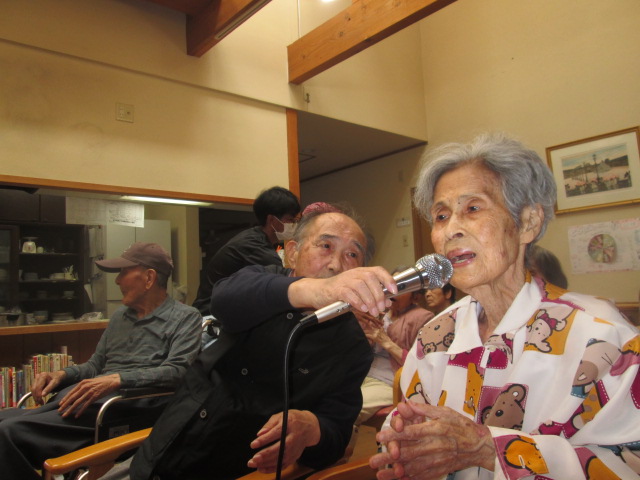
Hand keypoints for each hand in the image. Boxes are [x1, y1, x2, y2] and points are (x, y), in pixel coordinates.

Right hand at [32, 370, 66, 404]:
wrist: (58, 375)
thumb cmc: (57, 379)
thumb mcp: (55, 383)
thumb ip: (49, 388)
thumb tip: (42, 395)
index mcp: (43, 376)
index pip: (38, 387)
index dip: (38, 395)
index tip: (41, 401)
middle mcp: (38, 376)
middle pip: (34, 389)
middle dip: (36, 397)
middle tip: (40, 403)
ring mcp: (36, 379)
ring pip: (33, 390)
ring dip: (35, 397)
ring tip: (40, 403)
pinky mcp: (35, 382)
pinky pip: (33, 390)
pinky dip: (35, 395)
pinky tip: (38, 400)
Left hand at [57, 373, 121, 417]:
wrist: (112, 381)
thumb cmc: (101, 382)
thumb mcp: (90, 382)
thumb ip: (83, 387)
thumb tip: (76, 393)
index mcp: (82, 383)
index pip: (71, 392)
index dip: (65, 399)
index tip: (60, 404)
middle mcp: (84, 387)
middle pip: (72, 398)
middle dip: (65, 405)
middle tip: (59, 411)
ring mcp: (89, 392)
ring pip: (77, 402)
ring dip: (70, 410)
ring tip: (65, 415)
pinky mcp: (94, 397)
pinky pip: (85, 405)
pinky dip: (80, 411)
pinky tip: (77, 415)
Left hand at [247, 410, 320, 472]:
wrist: (309, 428)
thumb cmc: (291, 420)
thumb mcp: (281, 416)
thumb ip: (269, 424)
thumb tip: (259, 434)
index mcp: (289, 425)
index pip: (276, 433)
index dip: (264, 440)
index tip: (253, 444)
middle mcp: (293, 438)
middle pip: (279, 448)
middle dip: (265, 455)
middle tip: (253, 459)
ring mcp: (294, 449)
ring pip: (280, 458)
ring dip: (266, 463)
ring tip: (253, 463)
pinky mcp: (294, 456)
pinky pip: (283, 465)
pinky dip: (272, 468)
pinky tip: (261, 468)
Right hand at [289, 267, 395, 317]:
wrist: (319, 291)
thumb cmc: (340, 291)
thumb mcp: (359, 292)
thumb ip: (373, 296)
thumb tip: (388, 303)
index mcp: (361, 272)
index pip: (378, 270)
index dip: (388, 279)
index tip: (394, 291)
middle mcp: (354, 274)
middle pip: (370, 278)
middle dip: (378, 295)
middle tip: (381, 308)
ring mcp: (345, 280)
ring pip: (361, 286)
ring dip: (369, 300)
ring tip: (372, 311)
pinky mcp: (336, 289)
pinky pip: (349, 294)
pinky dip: (357, 301)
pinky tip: (362, 308)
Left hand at [369, 401, 495, 478]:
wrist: (479, 446)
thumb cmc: (461, 425)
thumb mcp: (445, 412)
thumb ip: (425, 409)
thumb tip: (406, 403)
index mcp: (436, 429)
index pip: (411, 433)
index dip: (394, 435)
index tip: (379, 437)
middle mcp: (436, 446)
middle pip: (409, 453)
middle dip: (389, 457)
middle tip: (373, 460)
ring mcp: (438, 461)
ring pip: (413, 468)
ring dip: (395, 472)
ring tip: (380, 475)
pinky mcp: (440, 470)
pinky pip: (423, 476)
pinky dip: (410, 479)